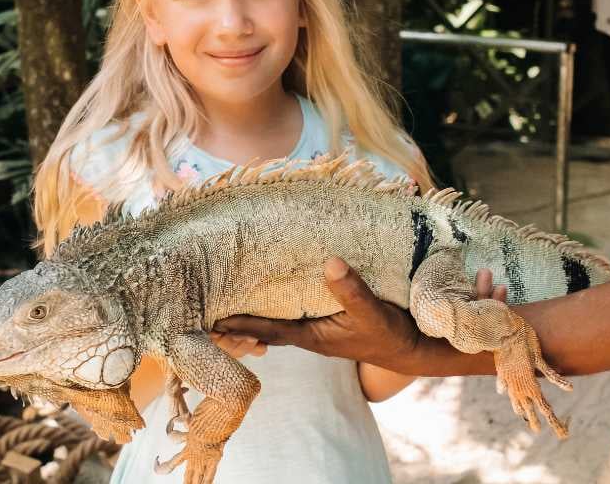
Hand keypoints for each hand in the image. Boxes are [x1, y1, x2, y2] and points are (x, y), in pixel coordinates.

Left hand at [214, 258, 505, 368]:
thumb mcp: (373, 312)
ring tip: (218, 292)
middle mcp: (304, 332)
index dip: (234, 323)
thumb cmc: (390, 334)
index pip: (262, 329)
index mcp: (308, 336)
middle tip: (198, 301)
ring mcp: (311, 326)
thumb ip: (352, 290)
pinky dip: (270, 300)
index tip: (205, 316)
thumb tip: (329, 262)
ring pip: (271, 318)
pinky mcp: (321, 318)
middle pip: (258, 325)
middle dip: (230, 316)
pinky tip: (260, 285)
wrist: (412, 348)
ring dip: (248, 308)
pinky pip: (287, 310)